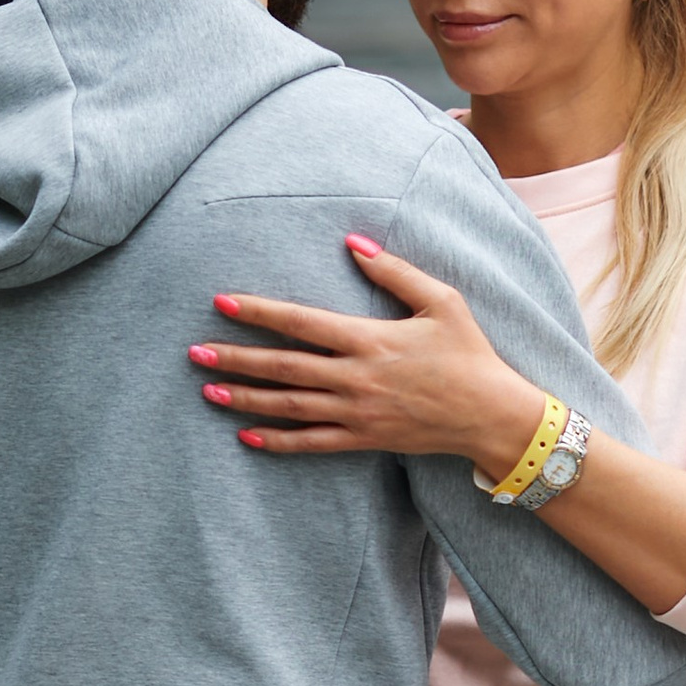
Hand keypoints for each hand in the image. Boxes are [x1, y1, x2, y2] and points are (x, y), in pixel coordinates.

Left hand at [192, 238, 546, 480]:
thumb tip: (353, 242)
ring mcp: (358, 413)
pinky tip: (247, 436)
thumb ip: (394, 271)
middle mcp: (357, 378)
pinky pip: (312, 443)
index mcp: (370, 339)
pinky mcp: (364, 438)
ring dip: (246, 397)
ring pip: (290, 406)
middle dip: (236, 357)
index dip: (258, 311)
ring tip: (208, 388)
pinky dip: (278, 441)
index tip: (222, 302)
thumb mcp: (441, 301)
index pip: (301, 323)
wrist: (491, 415)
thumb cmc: (468, 354)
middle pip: (283, 367)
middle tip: (194, 351)